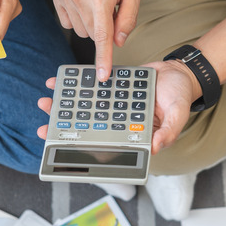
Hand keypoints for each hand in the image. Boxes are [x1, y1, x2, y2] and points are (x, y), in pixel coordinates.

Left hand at [36, 60, 199, 154]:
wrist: (178, 71)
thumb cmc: (181, 96)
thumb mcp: (179, 114)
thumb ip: (169, 132)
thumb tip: (155, 148)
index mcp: (133, 136)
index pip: (107, 149)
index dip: (84, 153)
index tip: (64, 152)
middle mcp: (119, 124)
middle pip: (87, 131)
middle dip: (64, 131)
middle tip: (44, 128)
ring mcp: (112, 107)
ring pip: (83, 111)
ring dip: (63, 109)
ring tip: (45, 103)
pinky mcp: (109, 89)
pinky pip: (89, 90)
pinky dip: (73, 86)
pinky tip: (59, 82)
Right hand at [52, 0, 140, 80]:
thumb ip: (127, 18)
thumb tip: (118, 42)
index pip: (101, 36)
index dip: (103, 59)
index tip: (101, 76)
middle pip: (91, 34)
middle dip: (102, 28)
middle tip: (110, 7)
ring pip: (78, 29)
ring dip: (90, 23)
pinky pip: (67, 20)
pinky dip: (77, 16)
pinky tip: (84, 0)